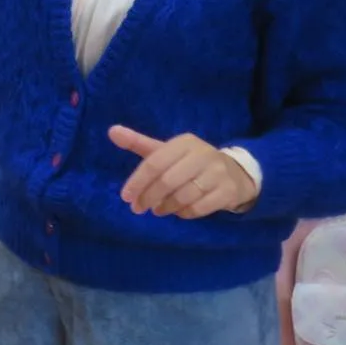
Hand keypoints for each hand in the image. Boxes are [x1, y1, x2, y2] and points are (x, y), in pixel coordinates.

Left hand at [112, 126, 257, 218]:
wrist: (233, 173)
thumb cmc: (190, 162)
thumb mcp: (166, 150)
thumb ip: (139, 143)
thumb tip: (111, 131)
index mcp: (184, 142)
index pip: (154, 163)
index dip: (137, 182)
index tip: (126, 197)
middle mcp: (202, 154)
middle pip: (167, 181)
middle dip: (149, 197)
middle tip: (139, 208)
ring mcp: (218, 173)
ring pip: (183, 196)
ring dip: (166, 207)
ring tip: (158, 209)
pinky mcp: (228, 191)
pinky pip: (200, 208)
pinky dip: (184, 213)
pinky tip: (178, 212)